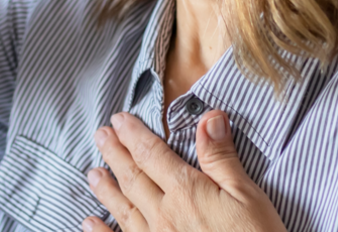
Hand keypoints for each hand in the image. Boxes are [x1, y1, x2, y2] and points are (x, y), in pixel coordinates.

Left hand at [84, 111, 286, 231]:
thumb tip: (209, 116)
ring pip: (124, 209)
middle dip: (115, 154)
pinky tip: (89, 223)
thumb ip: (222, 157)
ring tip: (92, 173)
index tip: (119, 119)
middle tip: (100, 135)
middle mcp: (163, 216)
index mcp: (186, 192)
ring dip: (106, 189)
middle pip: (133, 178)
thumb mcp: (248, 195)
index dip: (134, 134)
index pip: (152, 154)